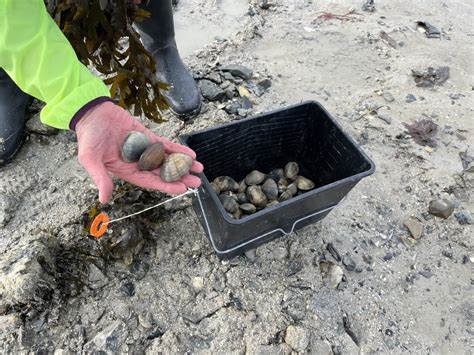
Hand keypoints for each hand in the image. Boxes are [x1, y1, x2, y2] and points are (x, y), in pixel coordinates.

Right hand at [75, 101, 202, 203]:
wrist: (92, 113)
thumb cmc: (88, 137)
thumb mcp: (90, 159)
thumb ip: (100, 178)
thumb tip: (104, 199)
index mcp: (126, 171)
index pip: (150, 181)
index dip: (166, 186)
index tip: (182, 189)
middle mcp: (137, 163)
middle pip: (163, 173)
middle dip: (180, 178)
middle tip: (197, 182)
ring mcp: (144, 149)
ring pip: (167, 159)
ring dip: (183, 164)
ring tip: (199, 169)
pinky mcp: (147, 137)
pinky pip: (165, 145)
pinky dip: (177, 149)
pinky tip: (190, 154)